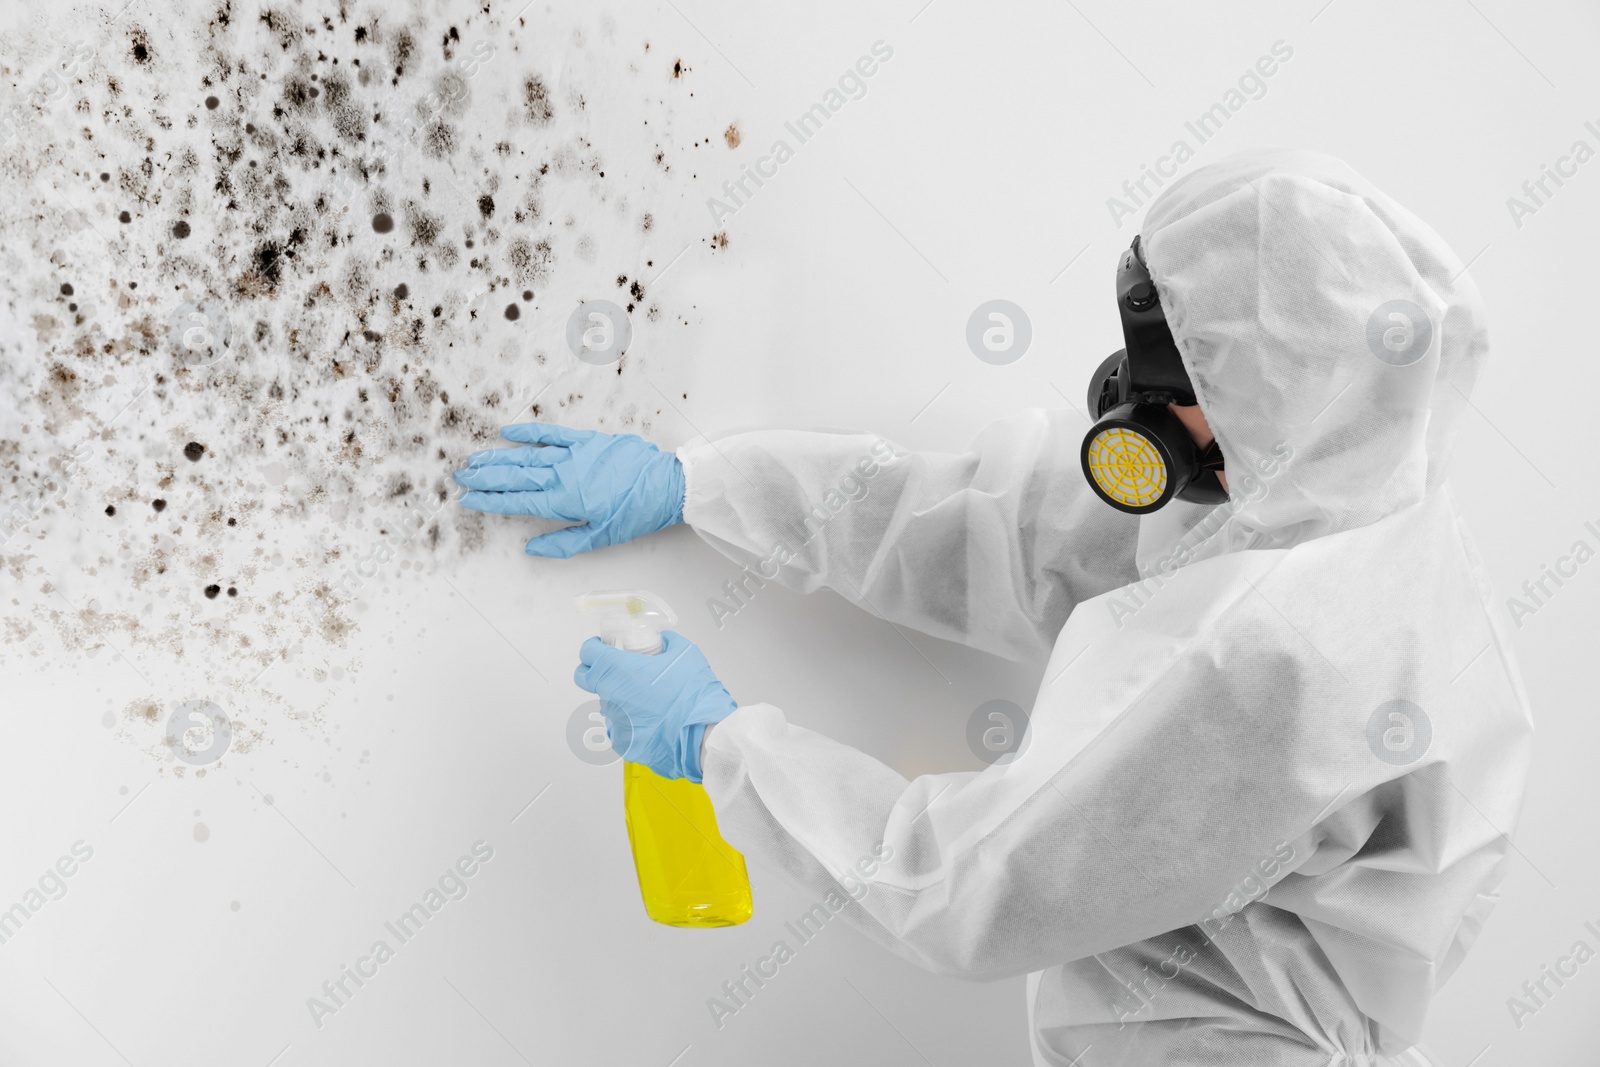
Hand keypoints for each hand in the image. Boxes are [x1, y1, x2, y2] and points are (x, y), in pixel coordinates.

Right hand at [453, 422, 685, 557]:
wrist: (667, 484)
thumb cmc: (636, 513)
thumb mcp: (601, 537)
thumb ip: (564, 543)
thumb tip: (531, 549)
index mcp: (565, 501)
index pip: (517, 501)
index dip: (490, 501)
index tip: (468, 499)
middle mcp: (563, 475)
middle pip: (515, 476)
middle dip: (485, 478)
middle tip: (461, 477)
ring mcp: (574, 455)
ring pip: (527, 455)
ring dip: (499, 457)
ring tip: (475, 459)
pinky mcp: (587, 440)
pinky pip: (552, 433)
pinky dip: (529, 432)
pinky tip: (508, 432)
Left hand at [573, 631, 738, 782]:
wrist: (703, 734)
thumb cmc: (693, 695)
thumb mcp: (686, 653)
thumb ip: (668, 642)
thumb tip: (664, 640)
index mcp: (618, 670)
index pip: (587, 654)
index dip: (593, 648)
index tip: (601, 648)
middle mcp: (610, 696)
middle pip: (587, 679)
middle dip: (594, 671)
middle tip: (615, 670)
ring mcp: (615, 722)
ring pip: (607, 705)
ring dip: (620, 699)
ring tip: (647, 700)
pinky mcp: (624, 743)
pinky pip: (619, 728)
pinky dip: (629, 723)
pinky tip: (650, 720)